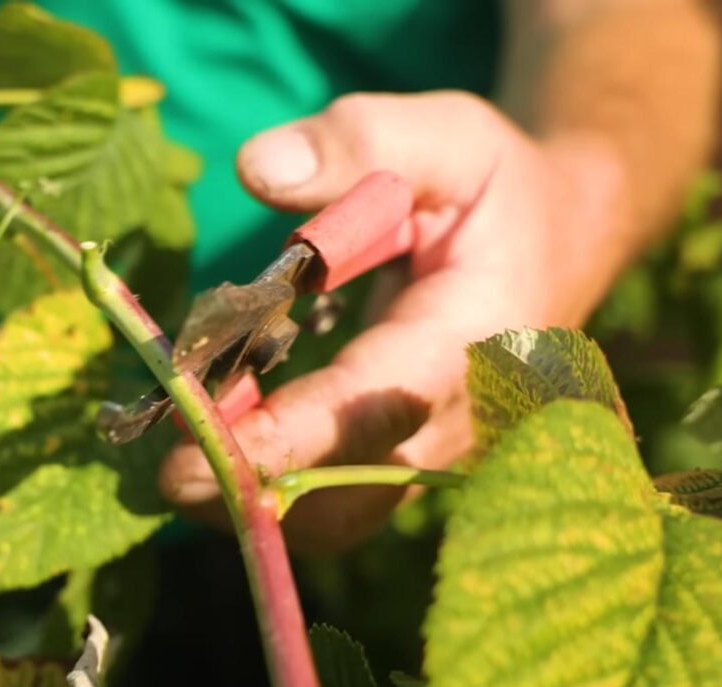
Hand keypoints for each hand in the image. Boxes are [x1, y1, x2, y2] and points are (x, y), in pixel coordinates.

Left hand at [159, 91, 630, 552]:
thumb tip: (255, 169)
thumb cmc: (495, 186)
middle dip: (251, 488)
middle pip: (352, 493)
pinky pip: (333, 504)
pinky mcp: (408, 468)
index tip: (196, 457)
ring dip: (249, 494)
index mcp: (478, 338)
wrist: (559, 241)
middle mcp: (465, 421)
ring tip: (176, 440)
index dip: (287, 437)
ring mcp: (439, 458)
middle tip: (162, 464)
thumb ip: (358, 140)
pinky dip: (266, 482)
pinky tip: (215, 430)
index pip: (380, 403)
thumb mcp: (445, 136)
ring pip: (338, 516)